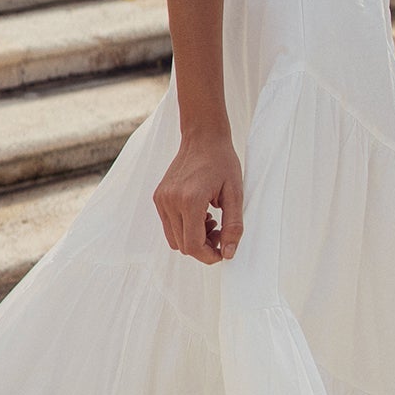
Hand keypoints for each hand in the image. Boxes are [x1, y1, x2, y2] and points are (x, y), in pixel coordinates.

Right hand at [154, 131, 244, 263]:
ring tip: (210, 220)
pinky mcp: (158, 197)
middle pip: (183, 245)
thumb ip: (233, 226)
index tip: (221, 252)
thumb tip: (228, 254)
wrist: (203, 137)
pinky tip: (200, 213)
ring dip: (193, 238)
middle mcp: (171, 201)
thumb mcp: (236, 193)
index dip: (208, 256)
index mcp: (190, 200)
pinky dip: (184, 227)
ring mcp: (161, 199)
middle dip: (203, 247)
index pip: (193, 245)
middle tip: (220, 231)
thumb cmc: (222, 162)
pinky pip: (169, 225)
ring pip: (174, 239)